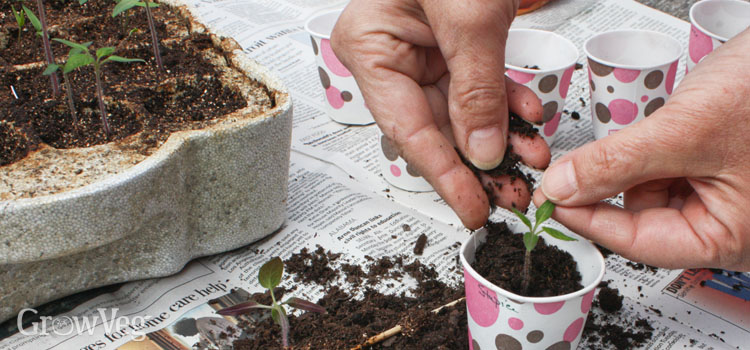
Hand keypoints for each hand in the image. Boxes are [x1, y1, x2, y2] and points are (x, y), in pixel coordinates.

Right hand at [331, 0, 550, 228]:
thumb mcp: (469, 17)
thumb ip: (476, 88)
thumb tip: (484, 150)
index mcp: (369, 44)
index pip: (407, 126)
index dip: (443, 173)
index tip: (471, 208)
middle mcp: (389, 51)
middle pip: (432, 126)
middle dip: (478, 162)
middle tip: (511, 196)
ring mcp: (421, 48)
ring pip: (460, 111)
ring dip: (500, 136)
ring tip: (533, 161)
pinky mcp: (452, 42)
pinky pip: (477, 84)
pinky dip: (507, 101)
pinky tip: (530, 119)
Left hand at [535, 29, 749, 270]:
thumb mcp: (685, 131)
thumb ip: (616, 164)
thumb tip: (562, 189)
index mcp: (731, 238)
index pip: (638, 242)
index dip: (587, 220)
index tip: (549, 202)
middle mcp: (729, 225)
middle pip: (642, 218)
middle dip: (613, 185)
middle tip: (577, 164)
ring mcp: (724, 198)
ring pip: (650, 191)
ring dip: (633, 163)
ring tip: (660, 129)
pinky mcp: (717, 171)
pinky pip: (666, 169)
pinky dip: (650, 151)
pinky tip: (665, 127)